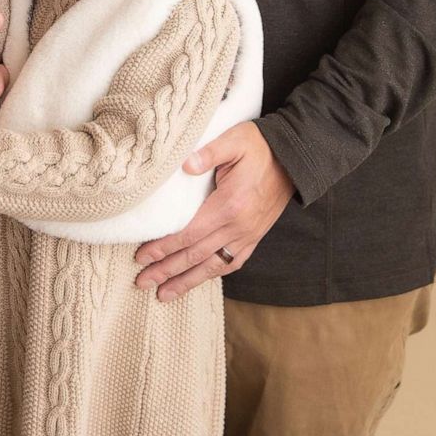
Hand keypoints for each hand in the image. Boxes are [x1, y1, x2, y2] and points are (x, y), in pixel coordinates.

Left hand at [134, 122, 293, 300]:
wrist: (294, 158)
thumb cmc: (259, 146)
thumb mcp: (234, 140)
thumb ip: (209, 152)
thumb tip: (185, 165)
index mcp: (229, 205)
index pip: (189, 233)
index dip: (163, 247)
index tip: (141, 256)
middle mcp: (238, 227)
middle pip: (195, 255)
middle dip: (167, 270)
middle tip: (142, 282)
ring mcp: (248, 235)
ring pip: (212, 266)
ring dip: (186, 281)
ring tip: (163, 294)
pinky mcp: (254, 237)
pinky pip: (232, 263)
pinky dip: (212, 274)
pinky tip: (198, 280)